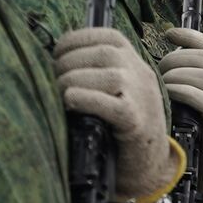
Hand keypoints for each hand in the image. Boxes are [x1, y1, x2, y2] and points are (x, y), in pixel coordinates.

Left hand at [55, 28, 178, 202]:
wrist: (149, 166)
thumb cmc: (122, 127)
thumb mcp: (116, 90)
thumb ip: (95, 72)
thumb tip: (54, 62)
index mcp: (134, 61)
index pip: (106, 36)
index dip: (76, 41)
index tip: (57, 53)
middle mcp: (141, 74)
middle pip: (102, 53)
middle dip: (69, 63)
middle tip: (52, 80)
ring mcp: (141, 97)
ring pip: (106, 75)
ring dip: (73, 81)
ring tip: (59, 95)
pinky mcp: (135, 122)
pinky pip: (108, 103)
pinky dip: (84, 99)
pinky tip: (70, 103)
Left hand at [160, 29, 202, 202]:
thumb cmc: (202, 143)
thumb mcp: (192, 109)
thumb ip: (184, 89)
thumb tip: (156, 72)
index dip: (191, 35)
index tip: (169, 33)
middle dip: (176, 57)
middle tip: (158, 71)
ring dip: (176, 74)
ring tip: (160, 85)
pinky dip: (183, 91)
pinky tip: (169, 96)